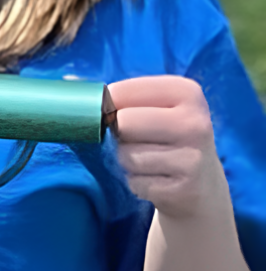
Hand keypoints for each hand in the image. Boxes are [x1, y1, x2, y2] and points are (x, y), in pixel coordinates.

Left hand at [109, 75, 229, 220]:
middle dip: (119, 135)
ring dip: (126, 161)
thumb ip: (114, 95)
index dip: (109, 106)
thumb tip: (68, 81)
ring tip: (148, 161)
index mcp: (186, 92)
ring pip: (127, 156)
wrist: (202, 183)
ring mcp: (194, 157)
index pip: (121, 92)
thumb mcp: (152, 108)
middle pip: (124, 123)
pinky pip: (135, 182)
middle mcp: (195, 122)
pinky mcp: (185, 188)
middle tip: (135, 140)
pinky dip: (137, 183)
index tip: (119, 114)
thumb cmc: (163, 136)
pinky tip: (155, 179)